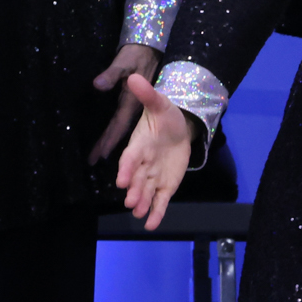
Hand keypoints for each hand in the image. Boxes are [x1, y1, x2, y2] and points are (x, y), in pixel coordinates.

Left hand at [88, 41, 160, 161]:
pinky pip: (125, 122)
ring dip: (113, 143)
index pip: (118, 125)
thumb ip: (112, 74)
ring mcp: (136, 108)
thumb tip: (98, 84)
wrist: (150, 51)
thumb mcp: (124, 63)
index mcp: (131, 102)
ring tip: (101, 158)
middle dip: (107, 146)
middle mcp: (134, 109)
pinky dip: (118, 133)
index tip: (99, 155)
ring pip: (123, 129)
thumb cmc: (135, 57)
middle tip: (93, 162)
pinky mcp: (135, 105)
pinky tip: (113, 142)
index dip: (109, 139)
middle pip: (120, 132)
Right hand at [115, 72, 195, 230]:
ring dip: (142, 202)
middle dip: (134, 191)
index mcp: (140, 144)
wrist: (179, 129)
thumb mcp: (160, 103)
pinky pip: (160, 200)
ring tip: (138, 213)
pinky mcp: (166, 185)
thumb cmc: (166, 115)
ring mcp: (154, 176)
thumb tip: (133, 77)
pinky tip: (151, 224)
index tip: (122, 180)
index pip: (131, 158)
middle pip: (137, 179)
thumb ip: (147, 94)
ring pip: (146, 191)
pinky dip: (156, 212)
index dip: (126, 168)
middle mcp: (144, 163)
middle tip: (130, 203)